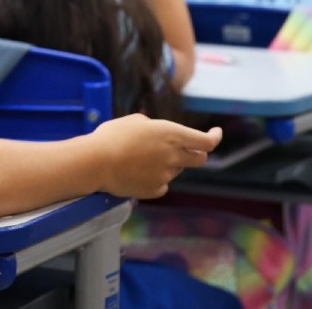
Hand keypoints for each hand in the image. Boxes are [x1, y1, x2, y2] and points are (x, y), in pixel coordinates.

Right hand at [90, 114, 221, 198]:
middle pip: (199, 159)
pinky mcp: (155, 190)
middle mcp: (174, 156)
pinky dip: (155, 178)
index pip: (206, 141)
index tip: (215, 134)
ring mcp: (166, 175)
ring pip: (175, 170)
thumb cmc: (113, 136)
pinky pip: (162, 184)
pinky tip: (137, 172)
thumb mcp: (135, 121)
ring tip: (140, 159)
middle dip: (195, 153)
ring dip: (167, 164)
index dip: (214, 137)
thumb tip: (157, 132)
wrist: (97, 162)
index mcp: (172, 135)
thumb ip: (154, 127)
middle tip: (182, 149)